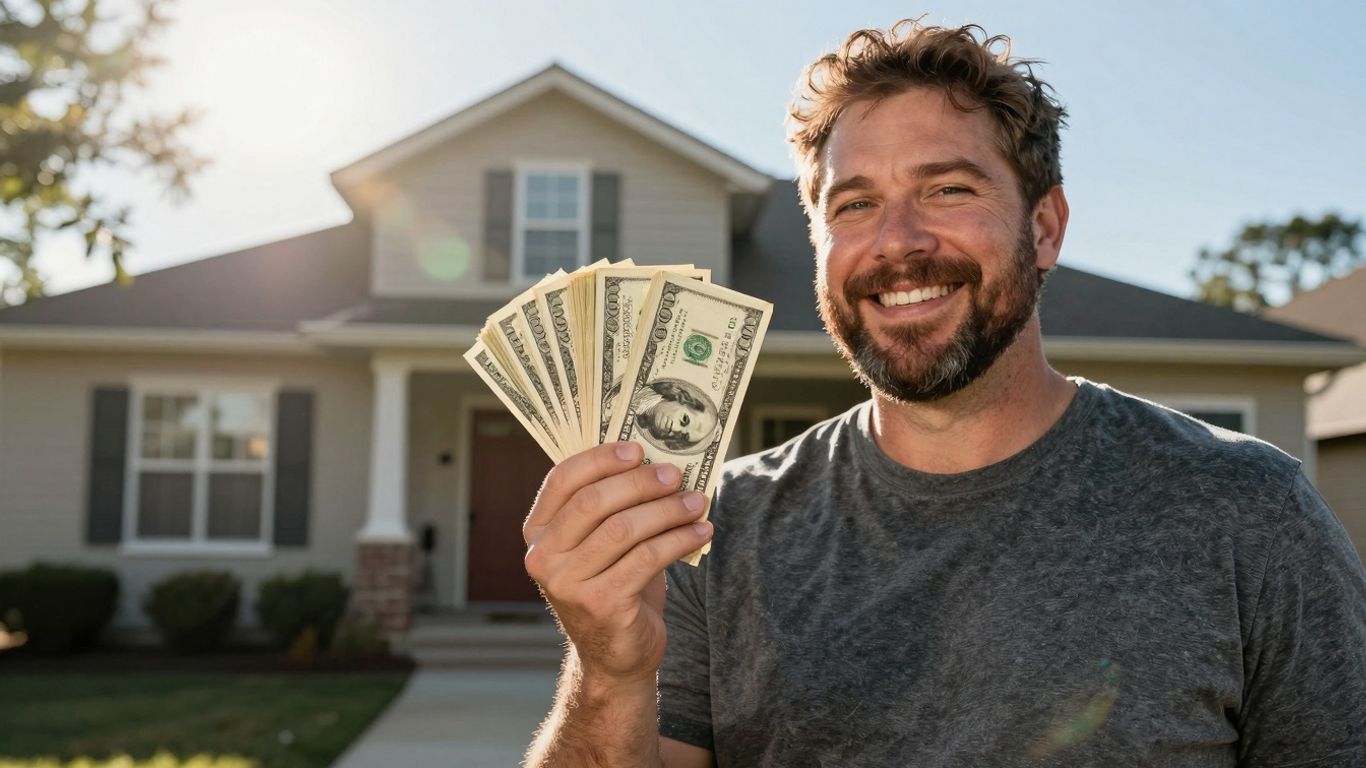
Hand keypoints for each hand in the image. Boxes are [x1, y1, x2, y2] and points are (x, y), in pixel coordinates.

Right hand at [523, 442, 712, 684]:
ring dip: (667, 510)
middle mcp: (542, 557)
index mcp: (537, 533)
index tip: (638, 449)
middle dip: (640, 483)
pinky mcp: (600, 604)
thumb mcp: (601, 544)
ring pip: (623, 529)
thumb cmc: (613, 586)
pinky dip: (679, 539)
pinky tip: (701, 532)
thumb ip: (612, 506)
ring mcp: (568, 584)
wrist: (616, 656)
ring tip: (697, 502)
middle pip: (593, 502)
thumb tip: (656, 460)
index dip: (601, 459)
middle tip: (675, 475)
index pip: (562, 480)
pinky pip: (647, 558)